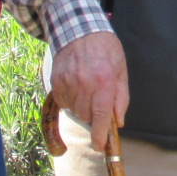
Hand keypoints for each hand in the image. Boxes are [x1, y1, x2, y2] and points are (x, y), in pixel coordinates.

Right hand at [52, 31, 128, 152]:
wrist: (80, 29)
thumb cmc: (105, 49)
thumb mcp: (120, 70)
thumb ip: (120, 97)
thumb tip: (118, 121)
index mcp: (104, 80)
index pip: (101, 115)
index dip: (100, 134)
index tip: (99, 145)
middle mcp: (84, 83)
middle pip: (86, 116)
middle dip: (94, 115)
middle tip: (98, 101)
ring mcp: (68, 82)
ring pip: (75, 111)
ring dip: (82, 108)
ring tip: (87, 90)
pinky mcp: (56, 81)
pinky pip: (63, 103)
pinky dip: (70, 101)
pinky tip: (76, 88)